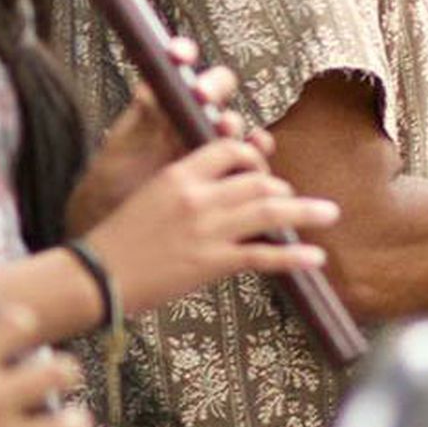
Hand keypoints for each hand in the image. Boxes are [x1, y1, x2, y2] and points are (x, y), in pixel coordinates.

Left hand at [66, 42, 273, 234]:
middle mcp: (193, 115)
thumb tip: (148, 90)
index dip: (183, 53)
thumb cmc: (116, 182)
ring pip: (235, 123)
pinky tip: (256, 153)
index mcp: (165, 101)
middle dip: (213, 87)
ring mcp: (212, 143)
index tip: (178, 55)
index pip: (180, 66)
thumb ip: (140, 120)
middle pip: (217, 88)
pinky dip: (257, 151)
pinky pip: (250, 156)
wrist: (118, 225)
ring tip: (224, 130)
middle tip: (202, 97)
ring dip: (234, 123)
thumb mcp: (122, 147)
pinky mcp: (227, 170)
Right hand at [84, 136, 340, 313]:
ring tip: (330, 213)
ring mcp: (209, 230)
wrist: (97, 278)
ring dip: (306, 211)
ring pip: (269, 212)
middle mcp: (199, 197)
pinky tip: (316, 258)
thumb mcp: (152, 195)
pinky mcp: (213, 263)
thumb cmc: (120, 238)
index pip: (230, 149)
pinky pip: (264, 256)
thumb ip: (189, 185)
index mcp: (181, 174)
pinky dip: (294, 256)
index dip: (253, 156)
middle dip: (282, 189)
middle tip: (295, 200)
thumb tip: (224, 185)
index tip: (263, 168)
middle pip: (257, 180)